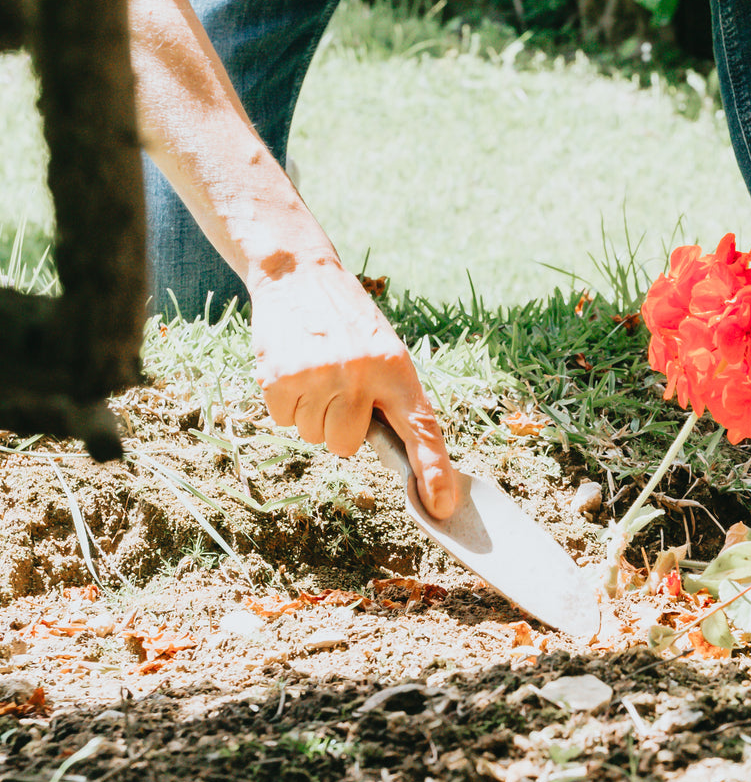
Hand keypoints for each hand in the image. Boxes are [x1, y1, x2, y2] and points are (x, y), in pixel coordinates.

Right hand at [250, 258, 457, 518]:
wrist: (299, 272)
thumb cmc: (348, 322)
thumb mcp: (383, 351)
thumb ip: (391, 399)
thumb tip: (404, 463)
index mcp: (397, 368)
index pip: (422, 430)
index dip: (433, 473)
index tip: (439, 508)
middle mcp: (361, 373)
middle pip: (346, 446)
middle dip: (339, 426)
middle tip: (336, 387)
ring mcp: (320, 376)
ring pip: (314, 436)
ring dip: (311, 412)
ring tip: (314, 371)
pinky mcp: (281, 377)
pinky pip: (284, 420)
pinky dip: (285, 403)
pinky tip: (292, 369)